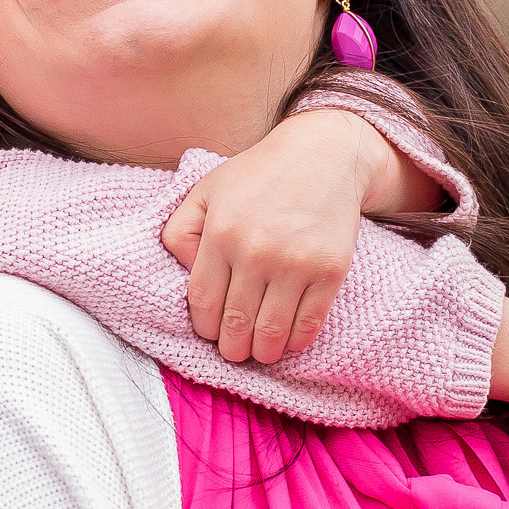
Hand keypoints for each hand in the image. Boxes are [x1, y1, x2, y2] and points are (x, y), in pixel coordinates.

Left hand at [160, 111, 418, 364]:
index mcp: (221, 233)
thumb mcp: (205, 191)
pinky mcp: (329, 270)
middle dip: (232, 348)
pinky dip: (296, 341)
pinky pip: (309, 324)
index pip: (204, 303)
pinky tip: (289, 339)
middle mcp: (256, 252)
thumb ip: (179, 232)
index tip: (211, 332)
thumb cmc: (257, 176)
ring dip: (263, 352)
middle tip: (235, 351)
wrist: (323, 155)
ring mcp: (296, 263)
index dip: (205, 328)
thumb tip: (184, 275)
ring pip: (271, 333)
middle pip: (236, 325)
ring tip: (260, 351)